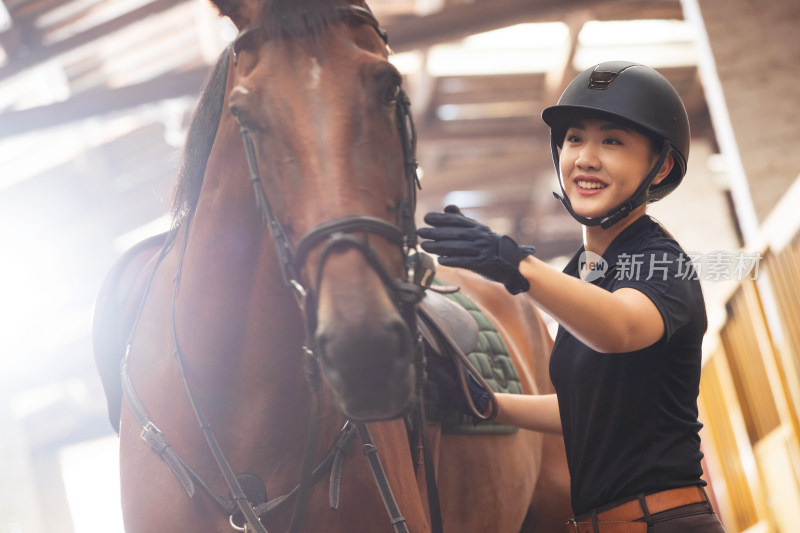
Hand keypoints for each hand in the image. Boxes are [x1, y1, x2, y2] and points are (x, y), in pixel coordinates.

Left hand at [417, 205, 534, 294]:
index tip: (426, 218)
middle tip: (420, 232)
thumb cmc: (486, 244)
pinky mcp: (482, 263)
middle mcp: (479, 236)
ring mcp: (481, 250)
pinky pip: (465, 261)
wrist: (508, 260)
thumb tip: (447, 207)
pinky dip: (451, 260)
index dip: (441, 219)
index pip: (456, 221)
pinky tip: (439, 260)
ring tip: (424, 246)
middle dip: (436, 232)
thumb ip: (461, 219)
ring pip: (457, 247)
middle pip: (455, 233)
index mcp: (476, 226)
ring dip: (439, 247)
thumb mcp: (476, 229)